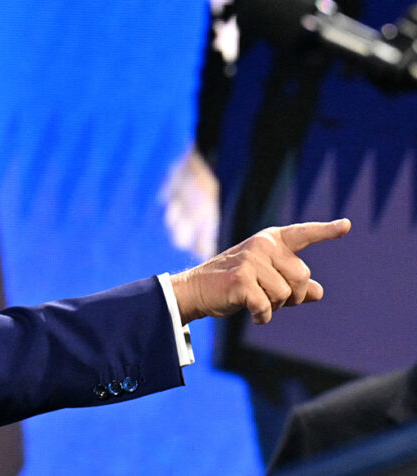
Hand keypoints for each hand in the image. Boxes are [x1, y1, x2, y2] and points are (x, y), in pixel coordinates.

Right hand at [171, 219, 350, 324]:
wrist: (195, 290)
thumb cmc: (232, 284)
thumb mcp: (265, 279)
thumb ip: (293, 284)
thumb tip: (319, 292)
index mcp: (270, 241)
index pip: (303, 234)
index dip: (326, 231)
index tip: (347, 225)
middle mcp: (262, 245)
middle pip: (302, 276)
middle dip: (293, 296)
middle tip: (272, 299)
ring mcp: (250, 261)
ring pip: (286, 294)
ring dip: (275, 307)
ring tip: (256, 302)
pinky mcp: (241, 280)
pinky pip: (268, 306)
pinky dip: (263, 317)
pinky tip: (253, 315)